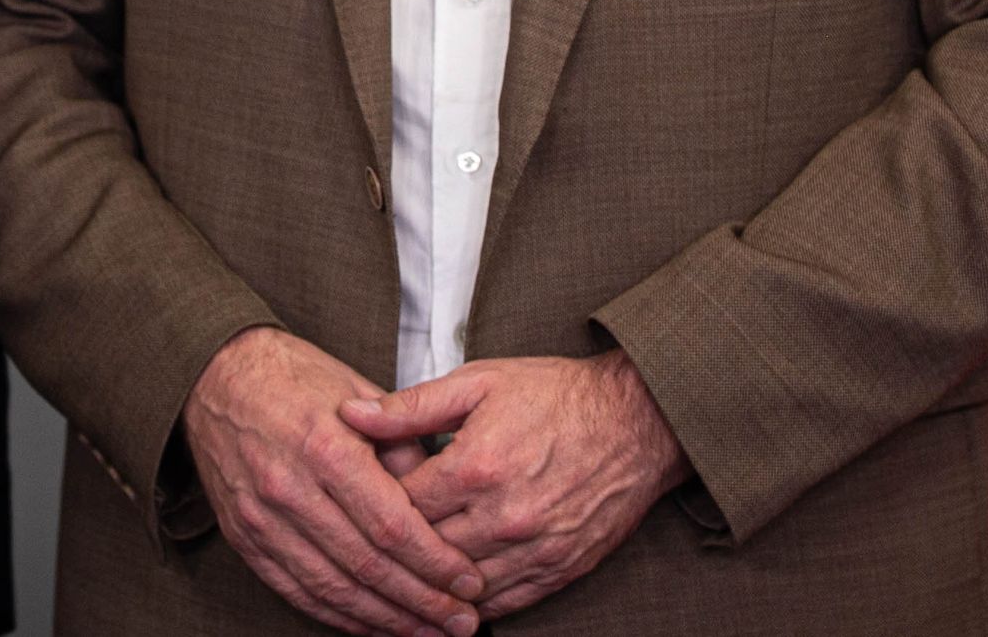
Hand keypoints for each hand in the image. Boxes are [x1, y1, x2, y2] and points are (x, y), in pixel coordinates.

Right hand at [183, 326, 489, 635]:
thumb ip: (402, 448)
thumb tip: (440, 503)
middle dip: (423, 601)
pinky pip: (298, 591)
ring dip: (386, 619)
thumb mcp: (360, 394)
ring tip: (427, 633)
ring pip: (334, 589)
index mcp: (326, 446)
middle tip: (462, 622)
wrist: (216, 376)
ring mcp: (262, 518)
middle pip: (367, 565)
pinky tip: (373, 625)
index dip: (436, 563)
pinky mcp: (245, 537)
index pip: (392, 525)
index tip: (470, 583)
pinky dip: (339, 616)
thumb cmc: (295, 378)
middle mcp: (291, 488)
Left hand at [338, 350, 686, 615]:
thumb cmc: (556, 394)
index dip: (373, 505)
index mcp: (475, 466)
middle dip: (396, 549)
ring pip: (460, 587)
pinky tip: (450, 599)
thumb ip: (410, 406)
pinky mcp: (559, 568)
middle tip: (371, 542)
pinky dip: (472, 605)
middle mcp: (502, 516)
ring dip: (429, 584)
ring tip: (401, 576)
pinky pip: (504, 603)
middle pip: (425, 552)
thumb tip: (350, 414)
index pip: (400, 507)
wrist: (637, 420)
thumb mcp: (478, 382)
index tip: (359, 501)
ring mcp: (533, 548)